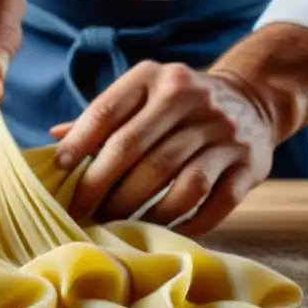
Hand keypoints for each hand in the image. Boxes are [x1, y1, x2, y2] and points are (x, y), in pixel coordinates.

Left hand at [49, 61, 277, 234]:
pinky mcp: (249, 164)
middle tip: (82, 212)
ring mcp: (224, 132)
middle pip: (134, 150)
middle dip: (101, 187)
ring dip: (142, 211)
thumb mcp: (144, 94)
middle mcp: (191, 98)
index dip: (79, 145)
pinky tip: (163, 230)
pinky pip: (213, 203)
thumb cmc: (179, 106)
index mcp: (156, 78)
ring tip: (119, 225)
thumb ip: (103, 117)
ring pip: (176, 183)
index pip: (107, 112)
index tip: (60, 171)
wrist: (253, 100)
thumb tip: (54, 141)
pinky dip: (185, 223)